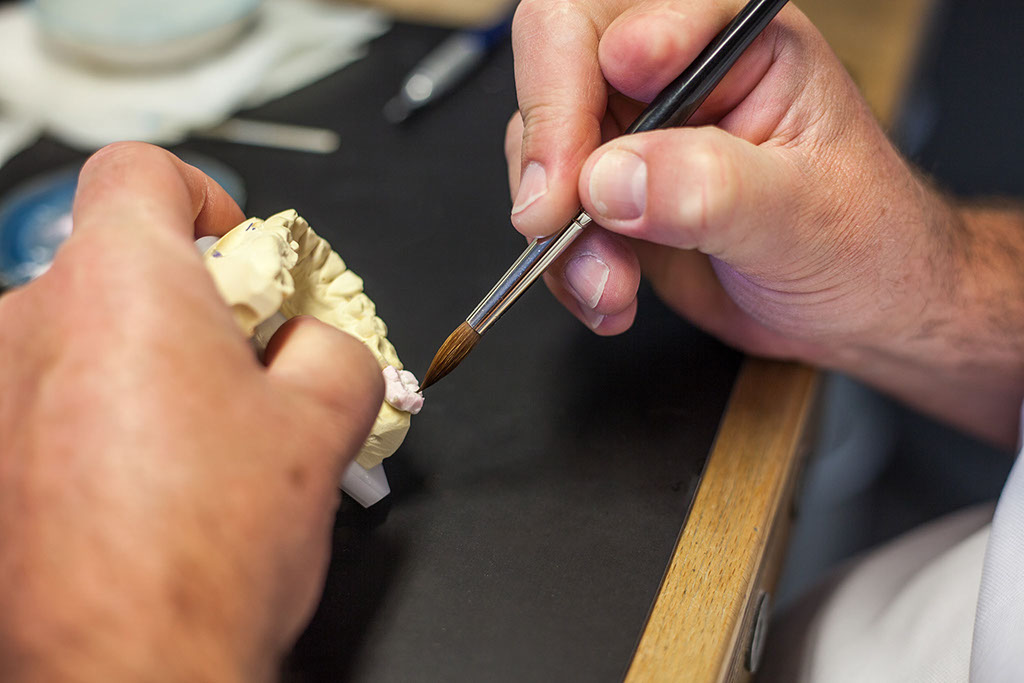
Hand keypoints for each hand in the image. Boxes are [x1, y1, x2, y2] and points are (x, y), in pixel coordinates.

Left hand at [0, 143, 382, 681]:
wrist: (127, 672)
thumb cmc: (208, 555)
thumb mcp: (325, 423)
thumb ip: (334, 344)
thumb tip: (317, 337)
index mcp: (124, 286)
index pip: (142, 171)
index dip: (203, 198)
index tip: (236, 253)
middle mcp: (32, 324)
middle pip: (120, 264)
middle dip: (192, 303)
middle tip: (247, 367)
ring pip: (86, 337)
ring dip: (148, 365)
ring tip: (204, 443)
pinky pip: (49, 398)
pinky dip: (104, 416)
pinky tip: (153, 483)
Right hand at [506, 0, 1023, 445]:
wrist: (862, 308)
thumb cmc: (865, 240)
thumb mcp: (802, 214)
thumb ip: (711, 188)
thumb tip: (610, 178)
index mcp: (734, 39)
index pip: (614, 23)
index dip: (570, 92)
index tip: (578, 181)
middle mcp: (677, 73)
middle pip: (555, 70)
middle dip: (547, 155)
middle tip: (552, 225)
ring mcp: (639, 133)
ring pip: (541, 152)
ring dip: (562, 233)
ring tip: (612, 287)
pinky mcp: (617, 193)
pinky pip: (552, 217)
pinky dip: (568, 266)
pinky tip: (613, 296)